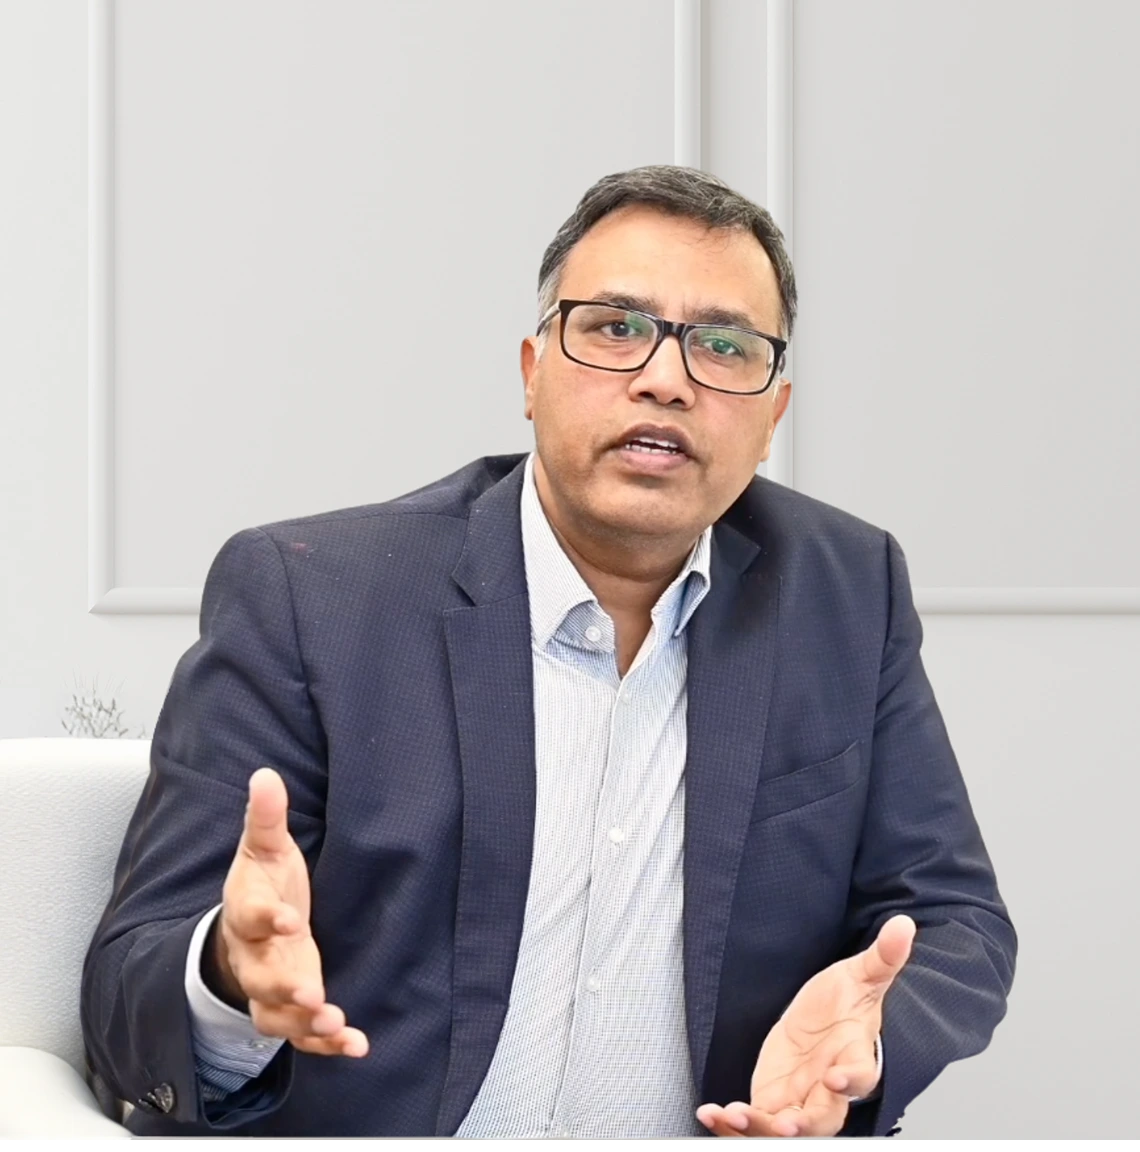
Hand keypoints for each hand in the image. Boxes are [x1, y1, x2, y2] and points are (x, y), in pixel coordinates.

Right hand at [208, 766, 368, 1056]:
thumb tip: (264, 774)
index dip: (266, 918)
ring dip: (305, 1024)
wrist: (250, 925)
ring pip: (277, 1014)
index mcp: (247, 910)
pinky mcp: (293, 1006)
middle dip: (284, 987)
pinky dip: (327, 1044)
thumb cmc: (263, 883)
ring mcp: (272, 985)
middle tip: (311, 994)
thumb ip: (265, 817)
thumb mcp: (264, 847)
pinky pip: (305, 1034)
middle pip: (261, 976)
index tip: (287, 919)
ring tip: (334, 1025)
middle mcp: (256, 955)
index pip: (251, 915)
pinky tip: (356, 1045)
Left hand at [696, 914, 914, 1137]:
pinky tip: (710, 1114)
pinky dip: (733, 1125)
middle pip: (822, 1120)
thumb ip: (882, 957)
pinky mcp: (774, 1101)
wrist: (825, 1022)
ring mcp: (801, 1100)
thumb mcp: (861, 975)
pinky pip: (755, 1122)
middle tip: (783, 1127)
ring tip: (732, 1119)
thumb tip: (903, 924)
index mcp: (854, 1058)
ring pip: (785, 1129)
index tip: (835, 1077)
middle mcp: (829, 1091)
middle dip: (802, 1127)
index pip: (860, 1075)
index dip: (851, 1080)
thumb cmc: (847, 1003)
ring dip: (759, 1130)